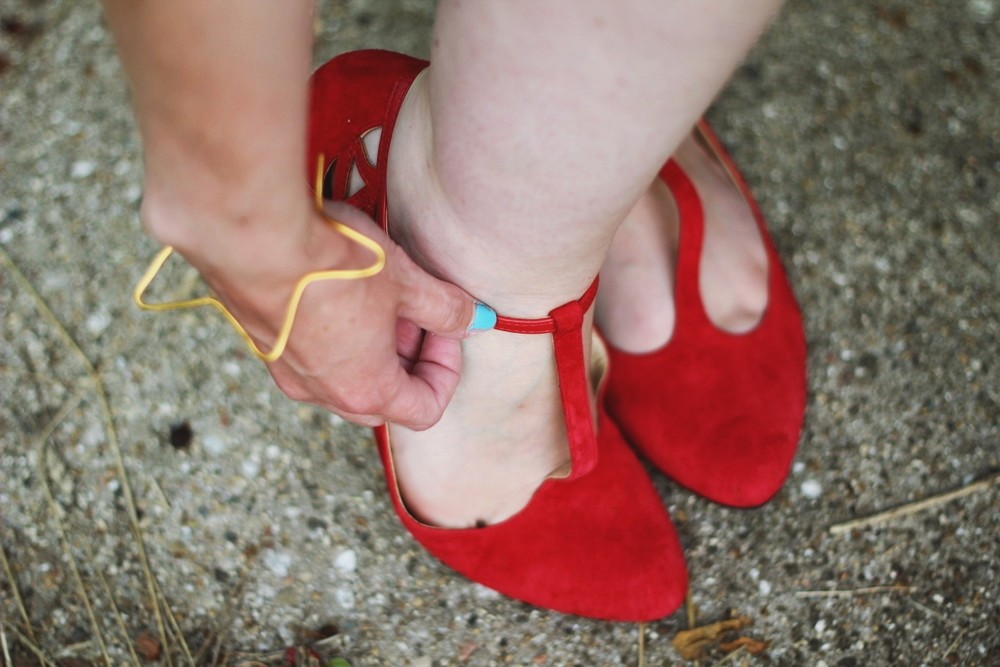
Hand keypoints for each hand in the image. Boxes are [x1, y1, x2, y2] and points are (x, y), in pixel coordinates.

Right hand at [189, 201, 489, 429]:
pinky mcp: (261, 339)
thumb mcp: (406, 281)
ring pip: (342, 375)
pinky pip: (309, 352)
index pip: (424, 409)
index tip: (445, 327)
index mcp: (365, 391)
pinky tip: (339, 284)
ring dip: (371, 344)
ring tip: (377, 290)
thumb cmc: (335, 262)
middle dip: (408, 358)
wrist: (253, 234)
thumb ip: (445, 308)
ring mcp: (285, 369)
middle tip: (414, 311)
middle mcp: (321, 392)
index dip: (446, 369)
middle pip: (383, 399)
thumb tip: (472, 320)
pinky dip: (334, 332)